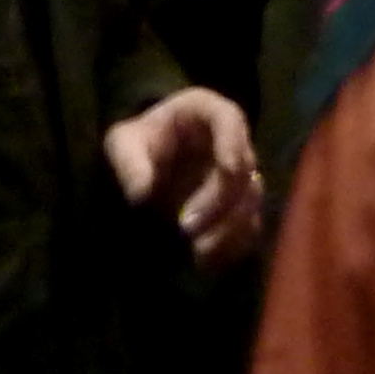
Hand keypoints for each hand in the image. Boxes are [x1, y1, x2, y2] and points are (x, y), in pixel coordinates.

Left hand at [104, 87, 263, 268]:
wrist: (146, 160)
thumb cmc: (138, 142)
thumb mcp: (123, 143)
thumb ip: (130, 162)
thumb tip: (142, 193)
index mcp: (205, 113)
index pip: (230, 118)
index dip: (234, 142)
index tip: (228, 169)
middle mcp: (231, 142)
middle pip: (243, 168)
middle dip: (219, 200)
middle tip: (186, 227)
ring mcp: (238, 177)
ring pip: (251, 200)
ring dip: (228, 228)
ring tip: (197, 251)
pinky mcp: (237, 208)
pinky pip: (248, 227)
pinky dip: (231, 245)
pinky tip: (205, 261)